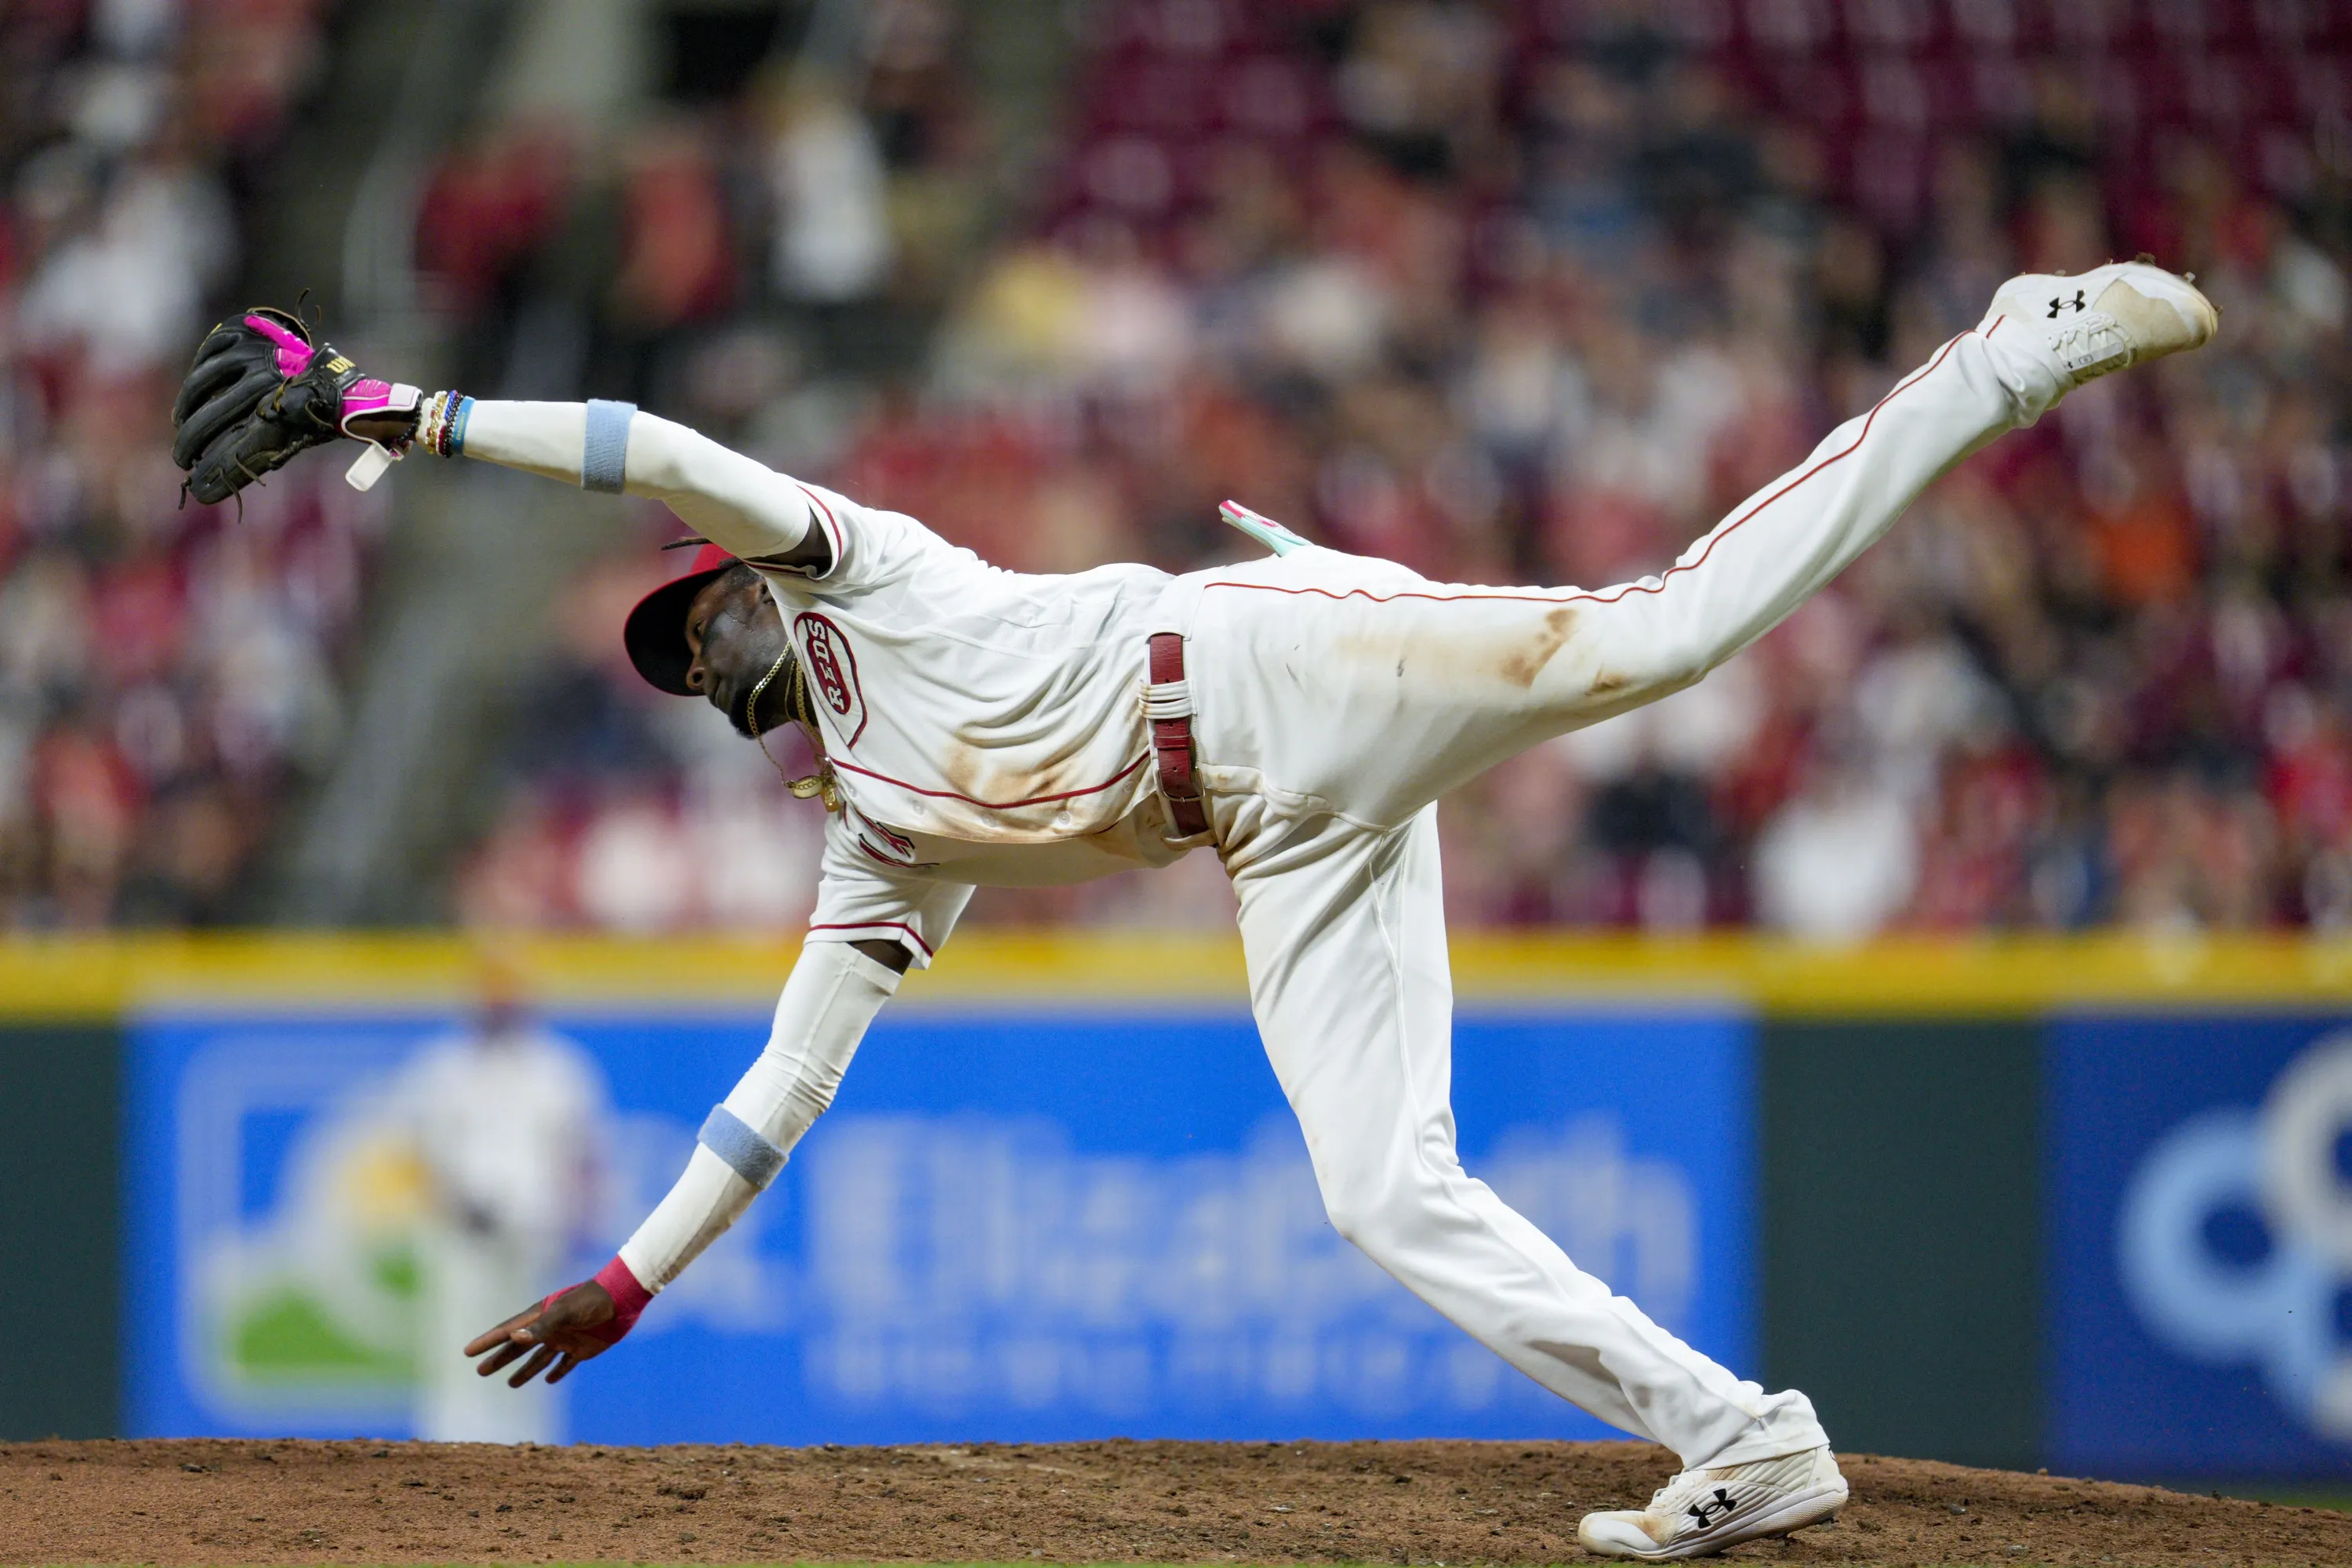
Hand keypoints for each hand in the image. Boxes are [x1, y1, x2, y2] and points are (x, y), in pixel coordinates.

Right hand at [170, 306, 418, 504]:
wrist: (331, 372)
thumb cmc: (312, 414)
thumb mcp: (298, 438)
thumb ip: (261, 454)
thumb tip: (213, 483)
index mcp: (286, 411)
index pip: (240, 449)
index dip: (216, 471)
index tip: (199, 490)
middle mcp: (267, 381)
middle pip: (212, 417)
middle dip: (190, 444)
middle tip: (183, 460)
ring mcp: (252, 355)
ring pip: (200, 384)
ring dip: (185, 410)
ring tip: (181, 426)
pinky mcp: (243, 335)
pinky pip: (207, 355)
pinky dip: (195, 378)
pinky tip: (191, 398)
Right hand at [463, 1279, 619, 1387]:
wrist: (624, 1299)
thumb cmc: (592, 1301)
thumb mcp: (565, 1313)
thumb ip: (541, 1327)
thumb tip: (514, 1338)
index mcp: (541, 1316)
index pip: (507, 1331)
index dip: (488, 1341)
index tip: (467, 1351)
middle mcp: (550, 1328)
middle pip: (519, 1347)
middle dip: (500, 1359)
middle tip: (481, 1371)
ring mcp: (566, 1339)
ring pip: (540, 1358)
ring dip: (525, 1371)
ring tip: (510, 1384)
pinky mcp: (584, 1349)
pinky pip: (567, 1363)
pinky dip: (558, 1371)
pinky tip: (549, 1380)